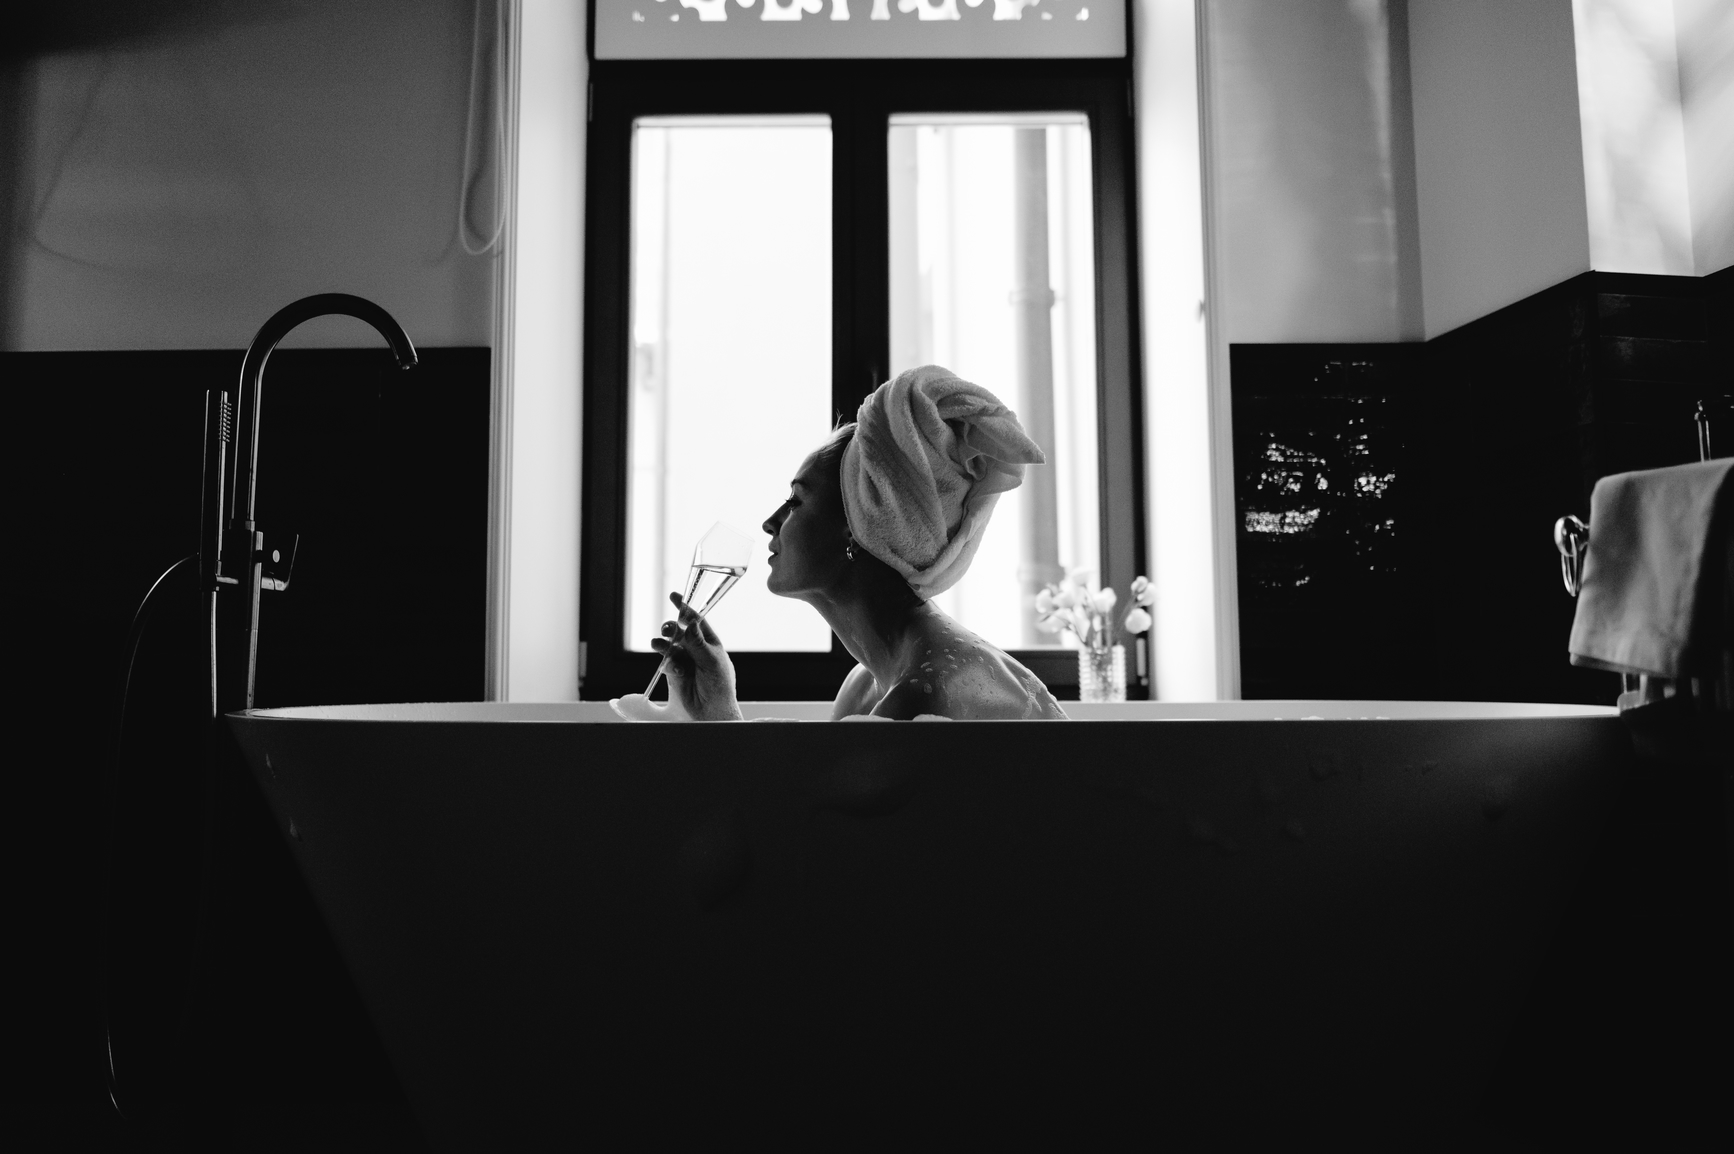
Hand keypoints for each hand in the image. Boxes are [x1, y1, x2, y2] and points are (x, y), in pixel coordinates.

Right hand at [651, 592, 742, 720]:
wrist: (712, 710)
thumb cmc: (720, 685)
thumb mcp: (711, 661)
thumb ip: (698, 643)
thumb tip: (693, 622)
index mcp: (709, 642)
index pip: (696, 620)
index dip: (685, 608)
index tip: (674, 596)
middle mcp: (695, 648)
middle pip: (679, 631)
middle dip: (671, 628)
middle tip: (667, 630)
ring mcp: (684, 660)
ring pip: (669, 645)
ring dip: (663, 644)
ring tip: (659, 645)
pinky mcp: (674, 672)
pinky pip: (666, 661)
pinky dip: (667, 663)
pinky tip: (674, 670)